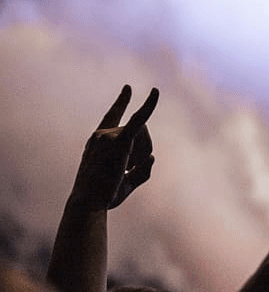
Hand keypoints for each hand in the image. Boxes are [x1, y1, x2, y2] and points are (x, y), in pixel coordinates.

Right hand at [71, 85, 158, 210]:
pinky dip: (149, 104)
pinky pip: (139, 118)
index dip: (121, 102)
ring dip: (144, 152)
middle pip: (140, 131)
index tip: (128, 89)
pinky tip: (155, 92)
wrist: (89, 202)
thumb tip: (152, 157)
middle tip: (132, 169)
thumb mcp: (125, 183)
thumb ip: (142, 171)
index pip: (112, 116)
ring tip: (128, 169)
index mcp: (100, 142)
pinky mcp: (118, 141)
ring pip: (144, 134)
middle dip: (145, 148)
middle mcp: (101, 134)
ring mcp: (108, 136)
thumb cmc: (103, 196)